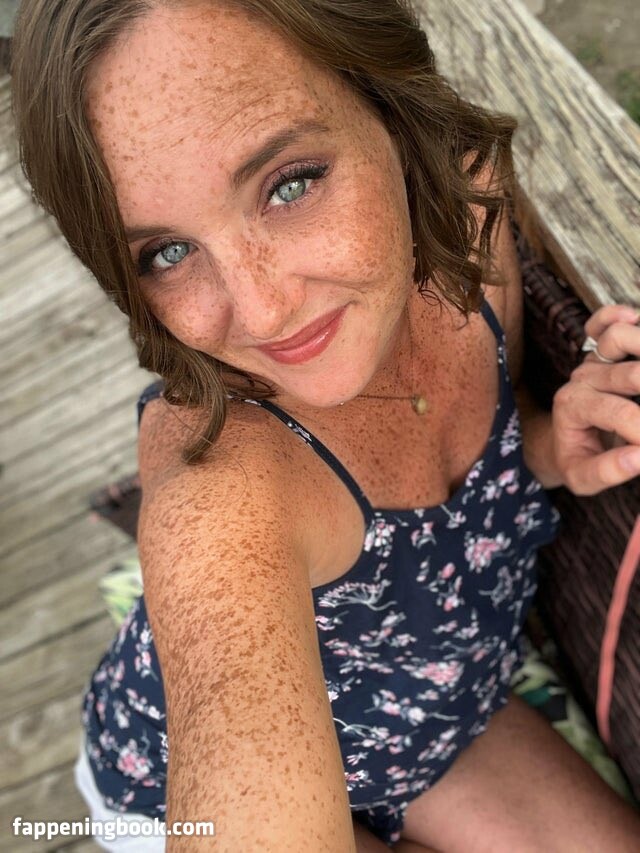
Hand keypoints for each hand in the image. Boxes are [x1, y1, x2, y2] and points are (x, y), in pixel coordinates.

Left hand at [551, 304, 639, 494]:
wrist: (559, 442)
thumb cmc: (575, 460)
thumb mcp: (582, 479)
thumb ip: (608, 471)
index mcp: (573, 409)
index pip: (622, 415)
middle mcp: (581, 380)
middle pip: (631, 375)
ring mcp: (590, 363)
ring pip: (619, 338)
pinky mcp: (598, 352)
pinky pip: (603, 322)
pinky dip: (618, 316)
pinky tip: (635, 318)